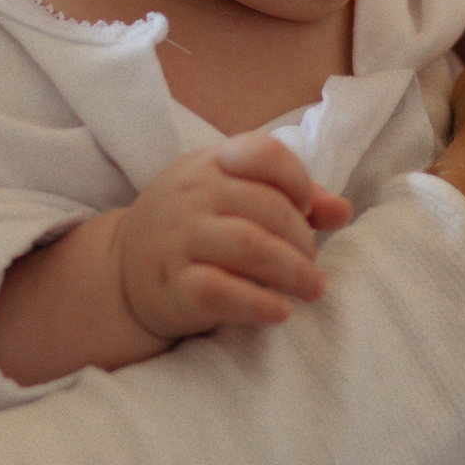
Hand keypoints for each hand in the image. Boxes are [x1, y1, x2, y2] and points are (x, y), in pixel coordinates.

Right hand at [120, 139, 354, 341]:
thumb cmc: (194, 228)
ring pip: (250, 246)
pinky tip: (281, 312)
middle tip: (313, 265)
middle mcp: (192, 194)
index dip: (298, 180)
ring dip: (294, 271)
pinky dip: (260, 303)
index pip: (262, 152)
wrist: (121, 272)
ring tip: (313, 289)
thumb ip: (290, 198)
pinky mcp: (174, 286)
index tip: (308, 209)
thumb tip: (343, 211)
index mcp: (210, 163)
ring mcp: (179, 239)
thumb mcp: (233, 197)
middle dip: (302, 239)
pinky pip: (223, 291)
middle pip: (267, 207)